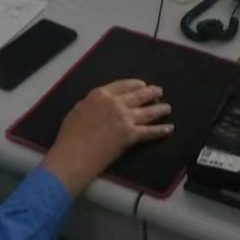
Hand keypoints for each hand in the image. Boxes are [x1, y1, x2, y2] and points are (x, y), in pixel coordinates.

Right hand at [41, 79, 172, 197]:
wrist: (74, 155)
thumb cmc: (70, 134)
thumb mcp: (78, 109)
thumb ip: (91, 103)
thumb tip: (100, 105)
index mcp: (101, 94)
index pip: (123, 85)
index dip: (135, 84)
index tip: (142, 84)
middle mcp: (116, 103)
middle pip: (139, 95)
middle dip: (151, 92)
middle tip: (159, 91)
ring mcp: (125, 118)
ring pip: (147, 111)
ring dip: (159, 108)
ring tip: (167, 107)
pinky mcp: (131, 135)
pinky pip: (149, 132)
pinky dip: (160, 130)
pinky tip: (169, 128)